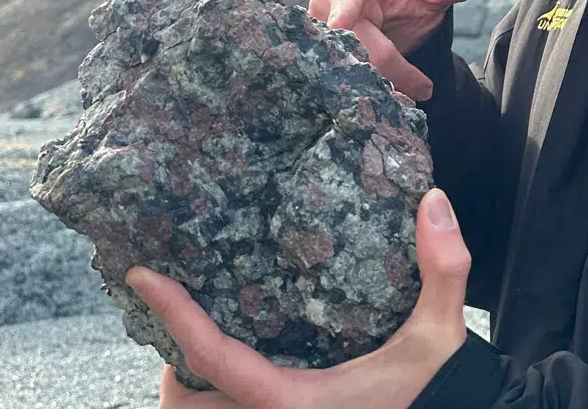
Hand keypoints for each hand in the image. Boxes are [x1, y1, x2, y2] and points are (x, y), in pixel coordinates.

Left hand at [126, 187, 471, 408]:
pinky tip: (240, 360)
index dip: (173, 314)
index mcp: (293, 401)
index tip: (144, 276)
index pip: (211, 357)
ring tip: (203, 341)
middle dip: (171, 369)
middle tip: (180, 316)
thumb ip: (443, 267)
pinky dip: (221, 395)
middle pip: (184, 407)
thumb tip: (433, 199)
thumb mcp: (441, 333)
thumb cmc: (436, 394)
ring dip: (194, 388)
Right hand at [307, 0, 482, 100]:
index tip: (340, 24)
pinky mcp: (319, 65)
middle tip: (424, 88)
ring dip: (375, 85)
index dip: (344, 10)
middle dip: (389, 67)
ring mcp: (317, 39)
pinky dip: (361, 96)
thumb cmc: (409, 5)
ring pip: (340, 67)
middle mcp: (327, 9)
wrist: (394, 31)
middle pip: (352, 42)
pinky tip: (387, 105)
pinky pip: (334, 83)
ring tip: (412, 94)